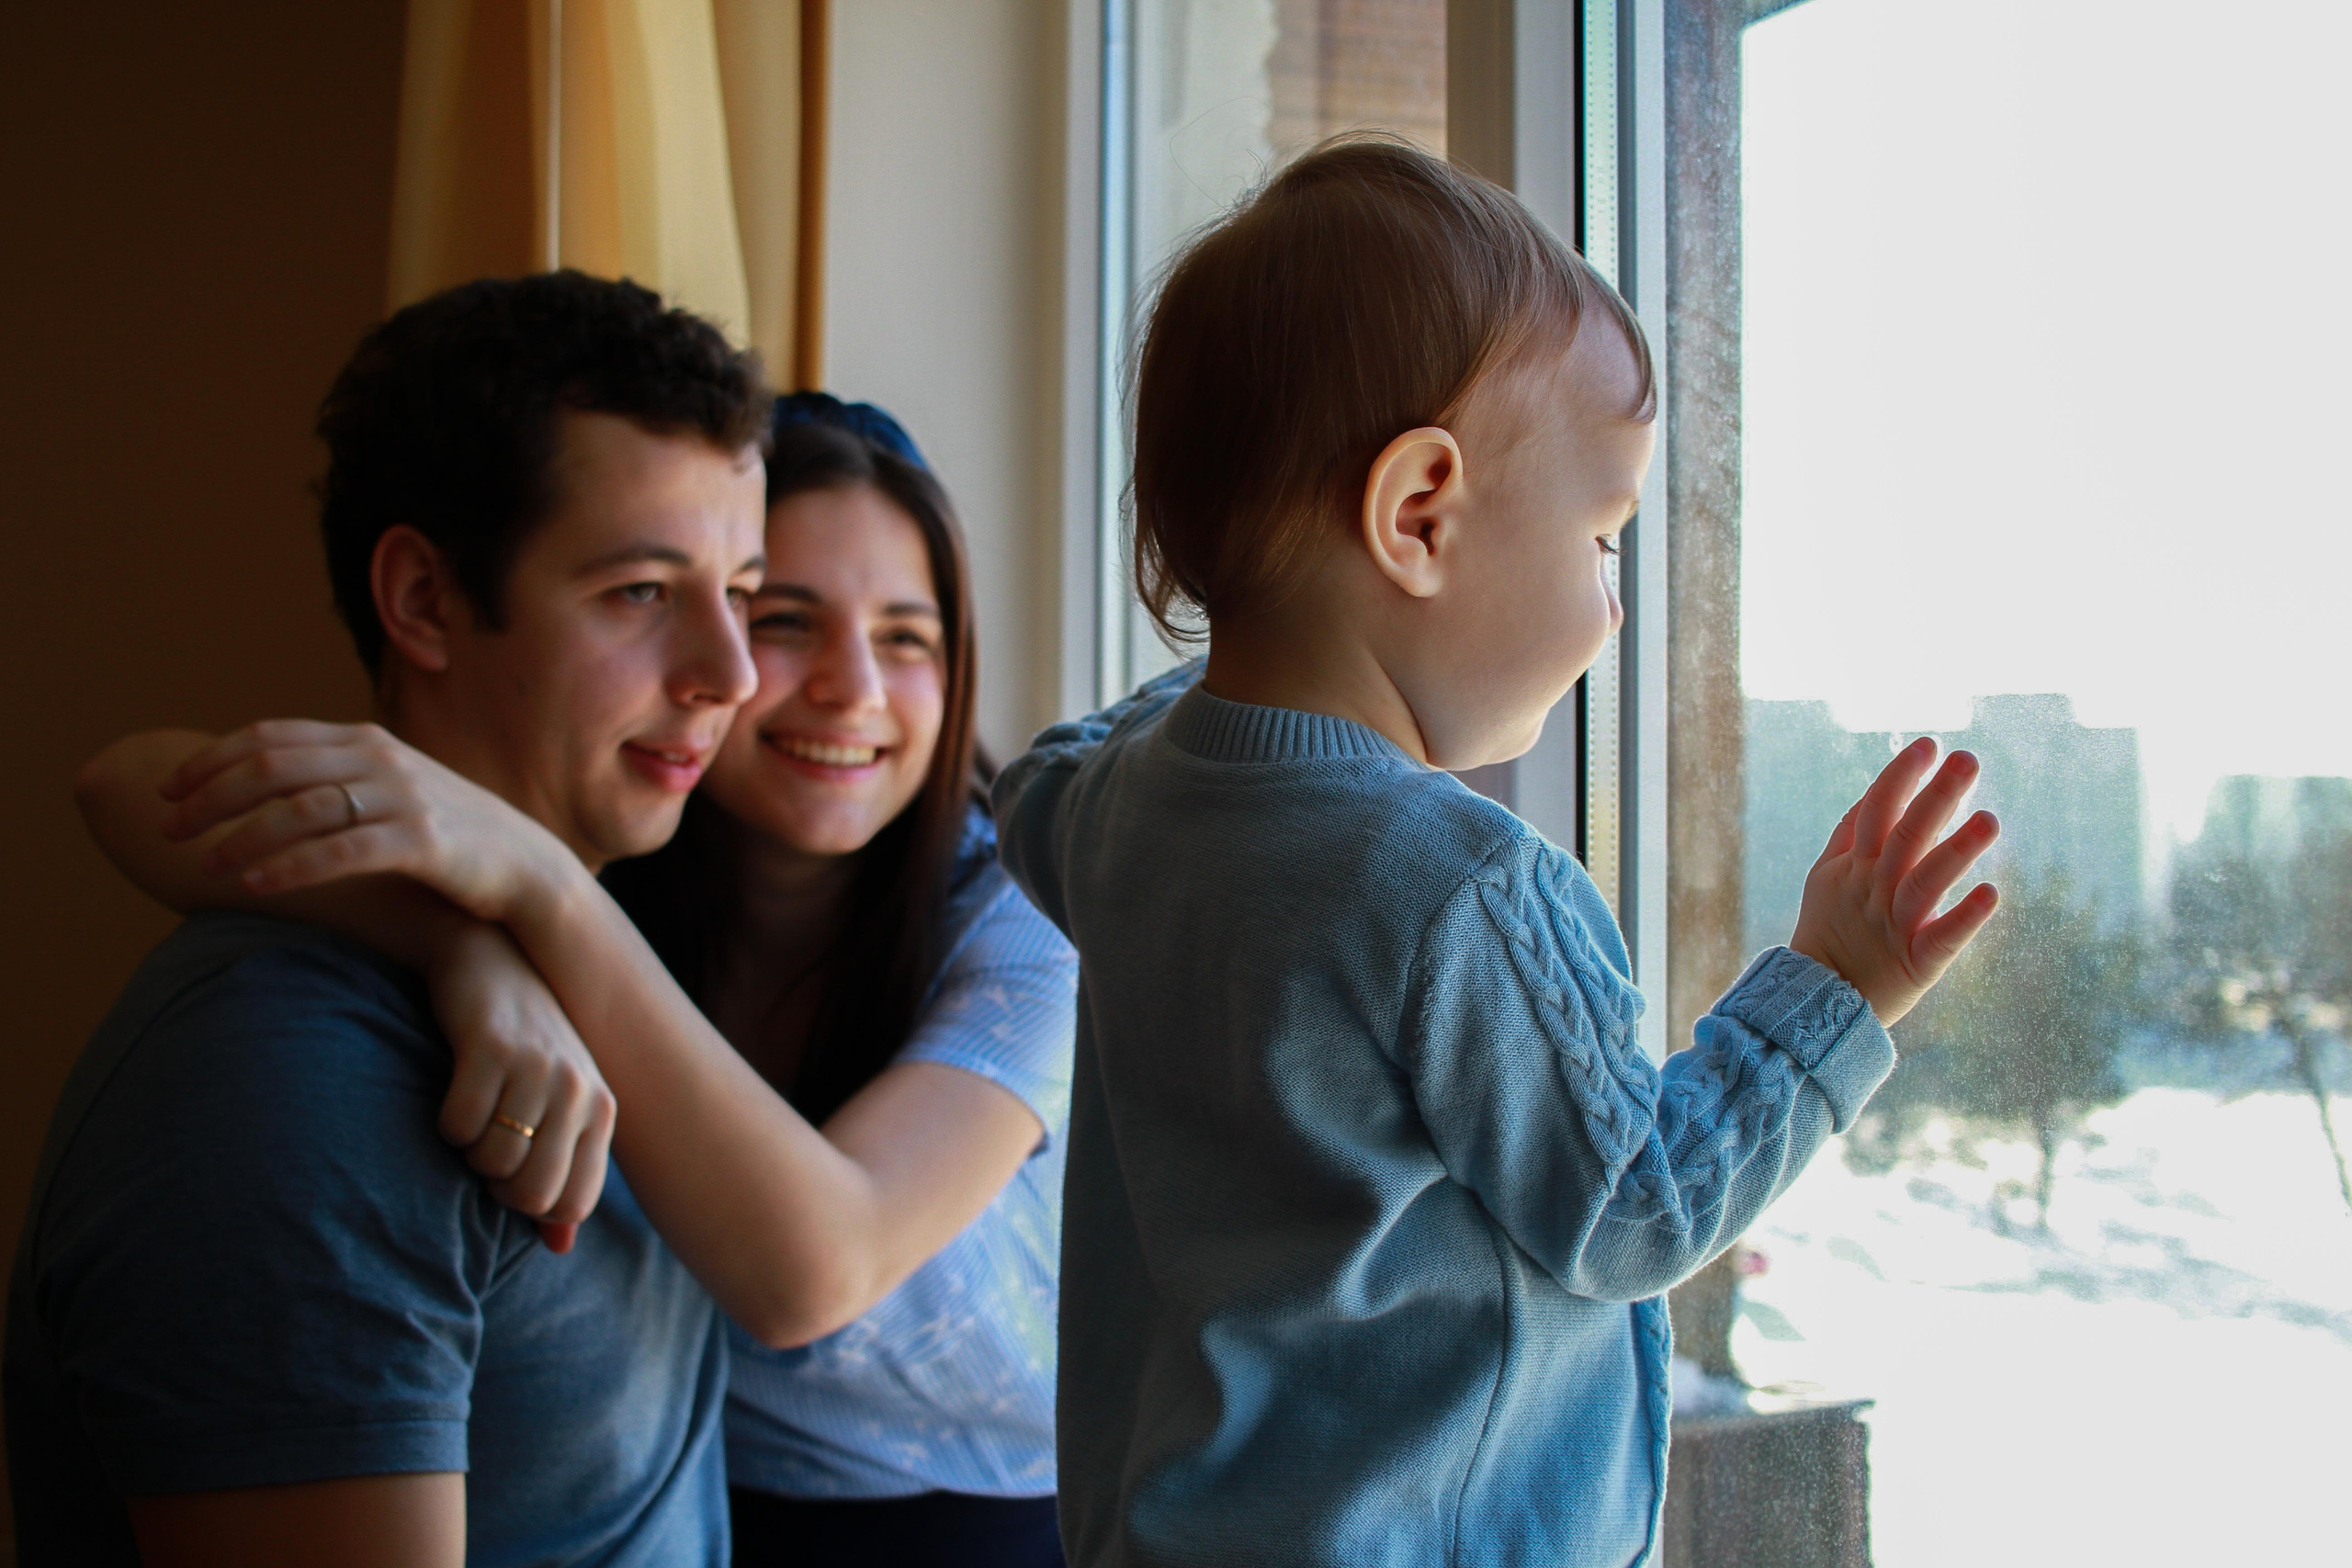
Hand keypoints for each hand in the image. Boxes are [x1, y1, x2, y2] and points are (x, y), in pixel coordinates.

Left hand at [158, 720, 571, 923]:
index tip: (170, 790)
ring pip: (302, 809)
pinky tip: (256, 885)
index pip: (271, 737)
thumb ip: (339, 779)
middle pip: (274, 767)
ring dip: (243, 837)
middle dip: (211, 797)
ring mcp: (404, 799)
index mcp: (367, 741)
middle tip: (169, 829)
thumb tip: (263, 786)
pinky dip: (291, 867)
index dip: (212, 760)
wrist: (525, 868)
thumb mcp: (392, 790)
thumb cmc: (448, 837)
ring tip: (205, 865)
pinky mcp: (422, 843)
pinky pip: (341, 852)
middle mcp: (382, 760)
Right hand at [426, 921, 613, 1249]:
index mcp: (602, 1109)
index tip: (513, 1177)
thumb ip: (563, 1171)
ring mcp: (537, 1069)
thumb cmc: (526, 1046)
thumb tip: (560, 1247)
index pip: (573, 1204)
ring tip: (475, 1114)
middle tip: (486, 1149)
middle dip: (497, 1187)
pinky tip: (454, 1094)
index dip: (532, 1208)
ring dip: (469, 1152)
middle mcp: (579, 1090)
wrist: (494, 961)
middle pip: (531, 1194)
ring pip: (492, 1162)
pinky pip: (458, 1126)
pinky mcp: (490, 1050)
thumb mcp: (558, 1103)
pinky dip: (447, 1123)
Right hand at [1789, 737, 2000, 1025]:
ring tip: (1990, 819)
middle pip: (1904, 836)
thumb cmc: (1830, 933)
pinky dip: (1964, 917)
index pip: (1875, 810)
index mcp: (1854, 867)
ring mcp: (1894, 925)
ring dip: (1957, 850)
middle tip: (1967, 760)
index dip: (1900, 776)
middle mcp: (1873, 890)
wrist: (1815, 1002)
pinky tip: (1993, 894)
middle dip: (1935, 796)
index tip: (1929, 744)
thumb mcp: (1826, 879)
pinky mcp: (1917, 963)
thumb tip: (1869, 793)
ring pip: (1925, 882)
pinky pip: (1942, 938)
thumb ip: (1848, 836)